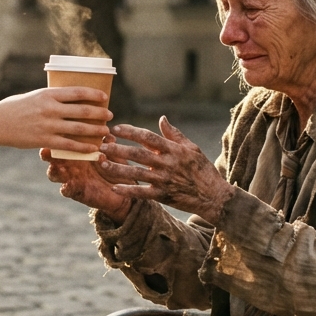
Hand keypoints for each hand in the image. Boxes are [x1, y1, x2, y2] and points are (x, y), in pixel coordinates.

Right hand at [0, 86, 111, 153]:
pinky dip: (83, 146)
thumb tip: (70, 99)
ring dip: (95, 130)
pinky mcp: (44, 140)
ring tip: (105, 131)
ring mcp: (48, 125)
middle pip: (82, 110)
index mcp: (48, 94)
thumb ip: (51, 98)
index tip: (104, 96)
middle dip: (99, 113)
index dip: (94, 94)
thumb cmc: (14, 108)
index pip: (77, 92)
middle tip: (109, 114)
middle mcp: (50, 108)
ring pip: (79, 128)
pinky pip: (69, 144)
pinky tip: (93, 147)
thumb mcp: (33, 96)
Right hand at [42, 137, 131, 221]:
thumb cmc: (114, 167)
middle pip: (53, 158)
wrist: (122, 189)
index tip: (53, 133)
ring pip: (55, 174)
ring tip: (57, 168)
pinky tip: (67, 185)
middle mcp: (71, 164)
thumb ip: (109, 146)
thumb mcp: (113, 155)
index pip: (64, 143)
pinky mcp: (76, 192)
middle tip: (45, 152)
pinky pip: (66, 190)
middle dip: (47, 156)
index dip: (58, 138)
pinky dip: (65, 187)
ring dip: (54, 171)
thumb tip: (109, 137)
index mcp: (77, 151)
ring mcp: (71, 178)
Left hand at [94, 117, 235, 222]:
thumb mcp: (192, 148)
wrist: (214, 196)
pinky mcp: (163, 195)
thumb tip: (162, 118)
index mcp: (174, 150)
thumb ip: (174, 134)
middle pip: (138, 154)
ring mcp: (164, 180)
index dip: (131, 132)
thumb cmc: (203, 170)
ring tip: (102, 163)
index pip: (148, 137)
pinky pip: (142, 193)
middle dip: (119, 149)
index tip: (116, 128)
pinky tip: (114, 187)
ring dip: (118, 168)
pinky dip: (128, 190)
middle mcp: (168, 164)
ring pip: (137, 173)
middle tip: (101, 145)